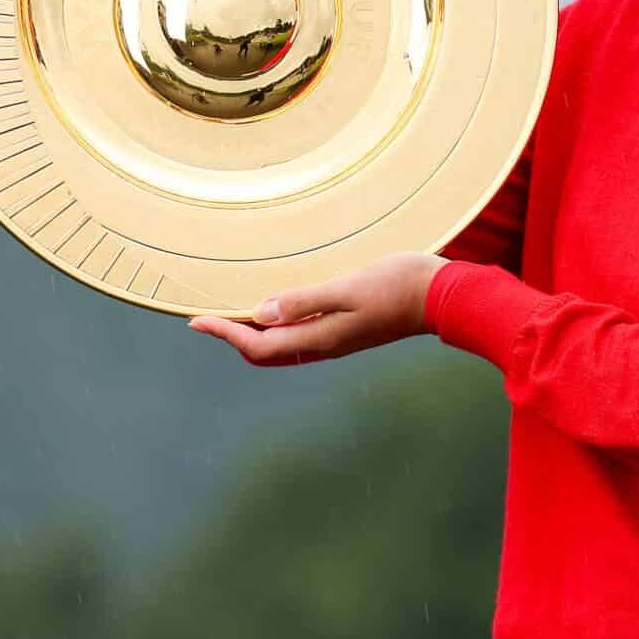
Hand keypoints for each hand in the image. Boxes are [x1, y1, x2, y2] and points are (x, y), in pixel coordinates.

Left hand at [188, 251, 444, 366]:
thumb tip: (261, 313)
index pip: (259, 344)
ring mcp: (336, 340)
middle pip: (265, 352)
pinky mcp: (346, 330)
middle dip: (233, 337)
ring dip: (253, 334)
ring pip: (281, 347)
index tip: (197, 320)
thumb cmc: (397, 286)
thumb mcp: (347, 288)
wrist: (441, 296)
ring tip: (232, 316)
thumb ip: (304, 301)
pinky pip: (299, 337)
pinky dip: (276, 328)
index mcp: (320, 338)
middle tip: (207, 319)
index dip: (225, 333)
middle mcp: (324, 345)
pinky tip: (276, 310)